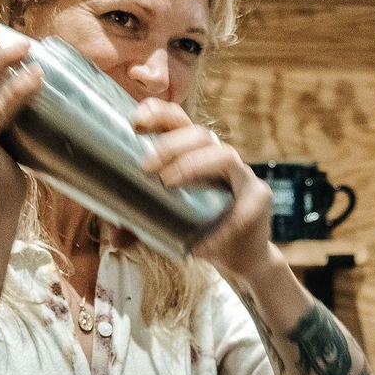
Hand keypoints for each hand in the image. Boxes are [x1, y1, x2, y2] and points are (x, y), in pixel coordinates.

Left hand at [135, 99, 273, 281]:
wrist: (240, 261)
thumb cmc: (202, 235)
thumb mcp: (168, 226)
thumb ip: (145, 223)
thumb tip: (116, 233)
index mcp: (196, 155)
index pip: (179, 122)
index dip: (159, 113)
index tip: (135, 120)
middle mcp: (220, 158)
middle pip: (201, 133)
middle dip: (172, 143)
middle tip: (146, 164)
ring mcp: (242, 176)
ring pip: (224, 154)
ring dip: (193, 164)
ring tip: (168, 181)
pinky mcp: (258, 199)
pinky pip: (241, 201)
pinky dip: (220, 222)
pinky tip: (202, 242)